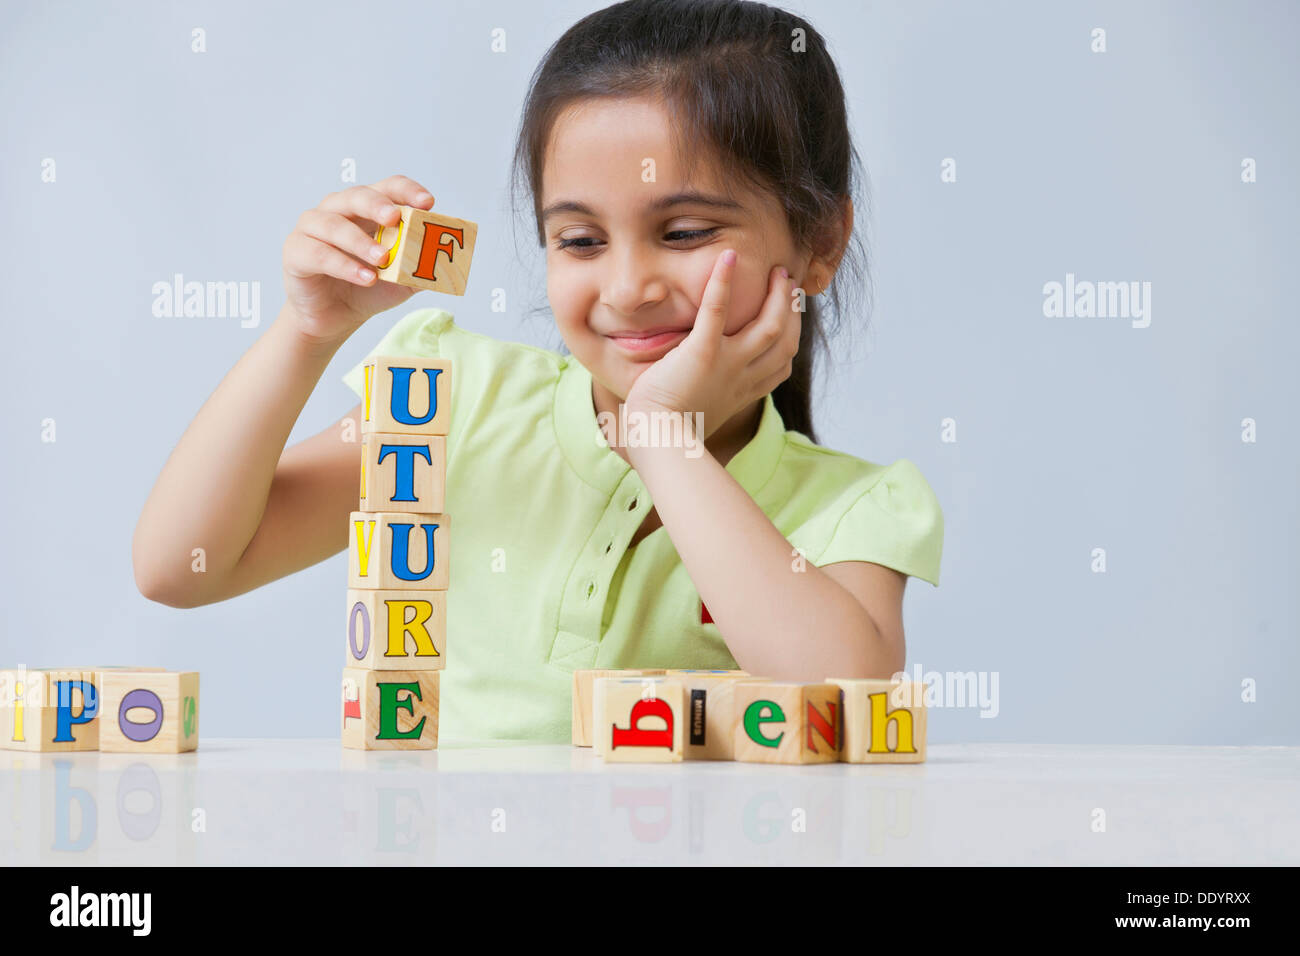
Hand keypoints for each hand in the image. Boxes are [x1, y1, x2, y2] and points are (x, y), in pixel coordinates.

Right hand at [280, 175, 435, 347]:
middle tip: (395, 218)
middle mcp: (337, 210)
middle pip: (357, 196)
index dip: (407, 191)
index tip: (428, 203)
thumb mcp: (402, 280)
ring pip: (334, 225)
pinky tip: (365, 278)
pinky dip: (344, 266)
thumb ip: (421, 269)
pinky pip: (320, 254)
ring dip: (360, 242)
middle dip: (377, 205)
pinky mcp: (296, 251)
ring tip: (382, 259)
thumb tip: (446, 263)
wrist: (334, 318)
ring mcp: (312, 228)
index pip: (388, 188)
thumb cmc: (367, 289)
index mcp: (367, 209)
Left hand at [623, 249, 799, 443]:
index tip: (791, 318)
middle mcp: (742, 378)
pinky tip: (727, 256)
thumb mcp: (699, 416)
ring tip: (776, 271)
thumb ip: (706, 398)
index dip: (791, 338)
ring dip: (777, 295)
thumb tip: (697, 396)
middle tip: (788, 283)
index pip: (782, 365)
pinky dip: (722, 282)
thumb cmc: (668, 434)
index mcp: (742, 393)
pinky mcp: (702, 353)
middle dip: (792, 309)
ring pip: (768, 325)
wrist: (657, 441)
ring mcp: (727, 365)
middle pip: (784, 340)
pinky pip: (717, 312)